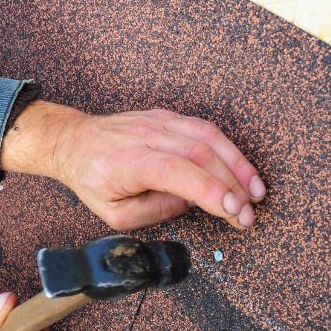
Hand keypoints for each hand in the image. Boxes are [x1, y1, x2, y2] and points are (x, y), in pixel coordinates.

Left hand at [1, 101, 265, 229]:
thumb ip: (154, 211)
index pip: (178, 172)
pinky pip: (204, 129)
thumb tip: (190, 202)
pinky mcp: (167, 117)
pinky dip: (228, 149)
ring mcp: (159, 121)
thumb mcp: (115, 213)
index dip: (211, 191)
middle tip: (249, 214)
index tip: (235, 211)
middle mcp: (147, 136)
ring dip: (238, 165)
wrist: (73, 142)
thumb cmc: (91, 180)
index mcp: (130, 162)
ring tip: (256, 192)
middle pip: (201, 154)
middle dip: (233, 186)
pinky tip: (241, 170)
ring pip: (208, 138)